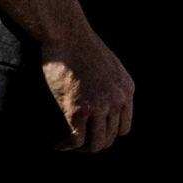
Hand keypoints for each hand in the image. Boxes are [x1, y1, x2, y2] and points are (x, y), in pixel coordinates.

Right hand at [41, 25, 134, 152]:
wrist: (68, 35)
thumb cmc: (82, 48)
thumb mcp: (110, 67)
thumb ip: (112, 87)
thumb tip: (105, 107)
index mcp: (126, 90)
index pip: (123, 128)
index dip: (106, 134)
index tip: (90, 133)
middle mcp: (117, 100)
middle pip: (109, 138)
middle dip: (91, 143)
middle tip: (74, 140)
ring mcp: (98, 106)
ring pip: (95, 144)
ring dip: (79, 147)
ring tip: (65, 144)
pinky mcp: (77, 109)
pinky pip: (75, 140)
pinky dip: (64, 145)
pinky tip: (56, 143)